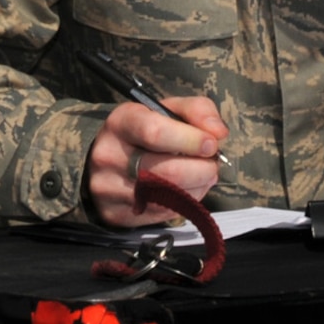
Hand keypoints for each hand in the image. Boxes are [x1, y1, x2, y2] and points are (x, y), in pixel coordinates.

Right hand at [83, 97, 226, 227]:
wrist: (104, 159)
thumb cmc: (143, 131)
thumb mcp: (166, 109)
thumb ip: (197, 111)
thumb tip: (218, 133)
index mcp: (121, 123)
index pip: (156, 133)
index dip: (191, 140)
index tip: (212, 144)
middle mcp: (110, 156)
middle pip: (169, 171)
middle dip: (203, 168)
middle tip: (212, 162)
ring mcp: (110, 189)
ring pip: (169, 196)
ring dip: (198, 186)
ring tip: (202, 174)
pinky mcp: (116, 214)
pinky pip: (164, 213)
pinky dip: (186, 201)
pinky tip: (186, 189)